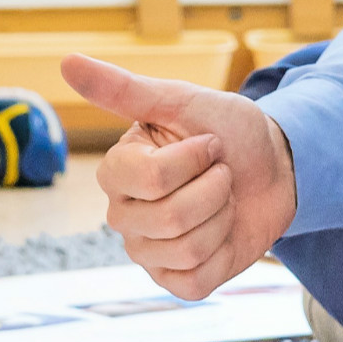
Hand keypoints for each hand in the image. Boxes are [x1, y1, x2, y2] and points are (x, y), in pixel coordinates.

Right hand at [60, 54, 298, 298]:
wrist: (277, 167)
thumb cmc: (227, 130)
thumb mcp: (181, 100)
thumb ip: (122, 89)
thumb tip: (65, 60)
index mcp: (117, 171)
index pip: (151, 178)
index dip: (195, 158)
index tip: (209, 143)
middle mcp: (123, 214)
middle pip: (171, 218)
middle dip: (216, 189)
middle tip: (221, 174)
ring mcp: (146, 252)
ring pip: (187, 248)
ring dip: (223, 217)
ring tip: (223, 200)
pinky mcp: (175, 281)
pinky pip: (196, 279)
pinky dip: (224, 252)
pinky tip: (224, 233)